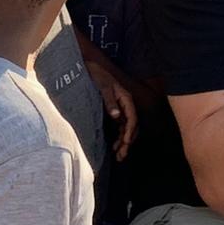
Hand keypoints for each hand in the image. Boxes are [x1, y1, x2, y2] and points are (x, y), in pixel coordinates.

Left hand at [82, 44, 139, 159]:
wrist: (91, 68)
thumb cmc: (98, 76)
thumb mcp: (104, 87)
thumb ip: (110, 101)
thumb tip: (116, 116)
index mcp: (126, 99)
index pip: (132, 118)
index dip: (130, 131)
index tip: (125, 142)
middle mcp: (126, 105)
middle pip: (131, 126)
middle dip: (127, 141)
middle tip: (122, 155)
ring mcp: (121, 109)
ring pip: (126, 129)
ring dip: (124, 142)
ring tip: (119, 156)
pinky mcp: (114, 112)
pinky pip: (120, 128)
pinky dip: (119, 137)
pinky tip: (114, 147)